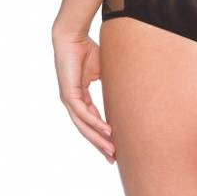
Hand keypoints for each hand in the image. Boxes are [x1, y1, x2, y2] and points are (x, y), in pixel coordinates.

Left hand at [52, 29, 115, 162]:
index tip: (114, 148)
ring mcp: (69, 99)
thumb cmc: (87, 49)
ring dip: (98, 139)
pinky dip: (95, 123)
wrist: (73, 36)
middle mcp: (73, 102)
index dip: (103, 135)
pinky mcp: (69, 94)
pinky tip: (107, 131)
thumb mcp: (103, 71)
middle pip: (87, 129)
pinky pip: (83, 113)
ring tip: (111, 150)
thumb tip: (127, 89)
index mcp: (80, 97)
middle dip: (100, 144)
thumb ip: (111, 84)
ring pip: (84, 125)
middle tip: (112, 159)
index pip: (92, 121)